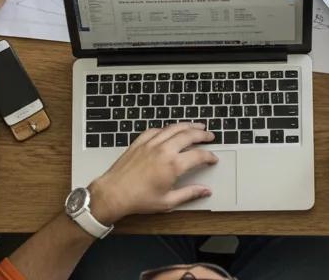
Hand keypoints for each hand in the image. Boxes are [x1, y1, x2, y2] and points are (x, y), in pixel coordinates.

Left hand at [88, 123, 217, 224]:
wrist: (114, 192)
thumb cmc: (139, 199)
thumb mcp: (167, 202)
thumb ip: (189, 194)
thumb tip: (205, 191)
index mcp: (173, 165)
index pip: (198, 156)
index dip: (209, 156)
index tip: (213, 158)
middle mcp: (164, 149)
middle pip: (188, 135)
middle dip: (202, 134)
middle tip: (210, 135)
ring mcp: (151, 143)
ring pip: (173, 128)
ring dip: (187, 126)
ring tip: (196, 126)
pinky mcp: (140, 141)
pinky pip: (157, 129)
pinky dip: (167, 128)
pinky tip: (170, 130)